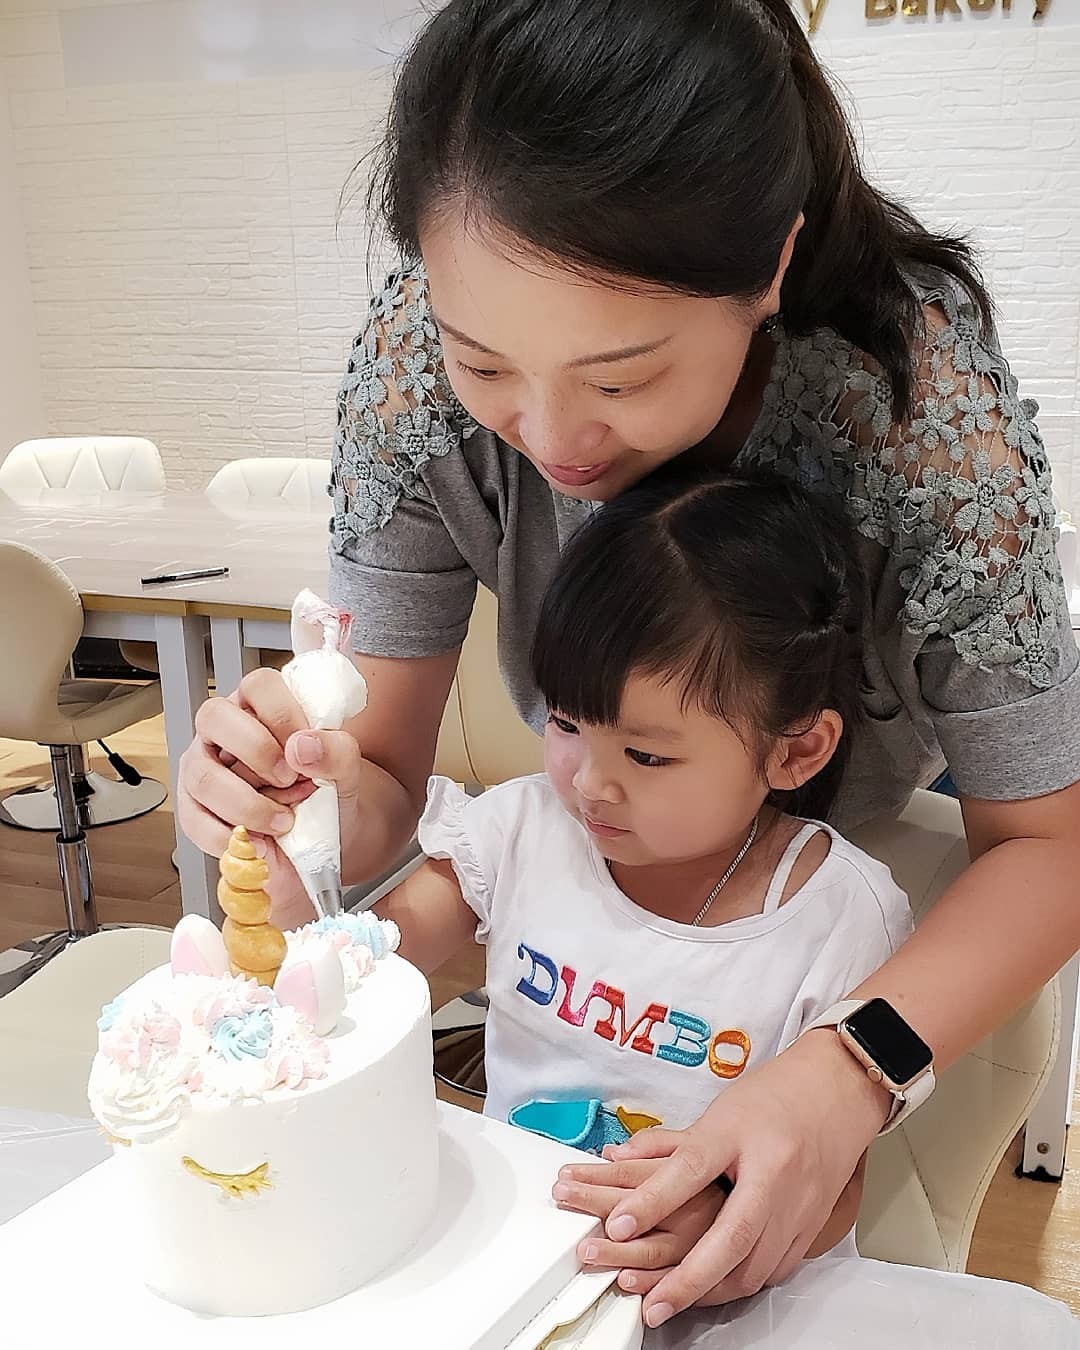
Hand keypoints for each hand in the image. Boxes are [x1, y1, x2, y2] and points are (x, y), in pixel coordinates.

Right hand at [177, 668, 363, 901]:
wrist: (329, 833)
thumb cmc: (328, 787)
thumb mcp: (346, 768)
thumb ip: (336, 750)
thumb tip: (302, 746)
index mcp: (262, 705)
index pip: (258, 686)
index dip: (282, 715)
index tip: (305, 748)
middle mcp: (225, 729)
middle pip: (214, 717)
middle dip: (256, 751)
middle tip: (289, 779)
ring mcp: (202, 765)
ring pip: (203, 775)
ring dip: (247, 805)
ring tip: (283, 821)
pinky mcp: (193, 806)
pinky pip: (193, 819)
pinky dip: (229, 837)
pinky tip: (259, 841)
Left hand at [554, 1033, 889, 1326]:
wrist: (838, 1091)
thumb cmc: (776, 1096)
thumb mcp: (718, 1110)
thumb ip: (670, 1143)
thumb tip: (617, 1160)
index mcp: (742, 1134)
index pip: (690, 1168)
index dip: (651, 1199)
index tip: (616, 1224)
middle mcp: (773, 1174)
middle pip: (730, 1238)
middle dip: (687, 1279)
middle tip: (651, 1303)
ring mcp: (797, 1204)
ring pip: (754, 1267)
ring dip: (712, 1291)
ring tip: (674, 1303)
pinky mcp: (810, 1225)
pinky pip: (774, 1269)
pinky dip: (742, 1284)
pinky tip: (717, 1290)